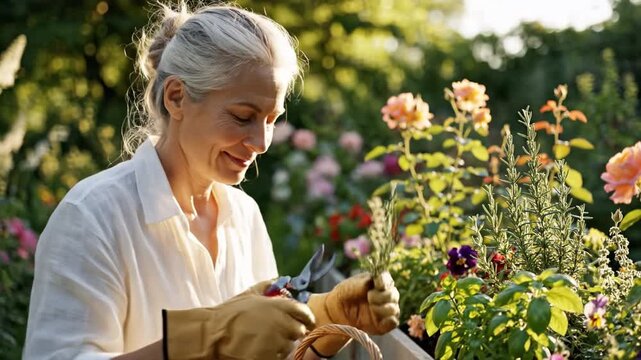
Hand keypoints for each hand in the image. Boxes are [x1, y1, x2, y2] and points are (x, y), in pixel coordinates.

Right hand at [164, 292, 314, 359]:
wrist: (212, 335)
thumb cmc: (229, 314)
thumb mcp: (248, 294)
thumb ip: (266, 286)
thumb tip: (279, 278)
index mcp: (278, 306)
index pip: (304, 312)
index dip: (306, 317)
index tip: (306, 322)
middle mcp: (281, 323)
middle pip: (299, 331)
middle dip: (291, 332)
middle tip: (278, 334)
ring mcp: (276, 342)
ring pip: (289, 347)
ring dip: (281, 345)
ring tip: (264, 342)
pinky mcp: (269, 358)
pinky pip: (279, 358)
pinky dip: (272, 356)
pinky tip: (260, 350)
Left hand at [307, 271, 399, 355]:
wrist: (336, 312)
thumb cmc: (344, 295)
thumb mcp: (349, 287)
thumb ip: (361, 284)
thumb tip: (371, 283)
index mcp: (378, 281)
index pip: (387, 279)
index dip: (384, 281)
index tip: (377, 284)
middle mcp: (385, 295)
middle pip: (394, 294)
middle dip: (383, 296)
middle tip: (369, 297)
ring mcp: (385, 309)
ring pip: (395, 309)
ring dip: (383, 309)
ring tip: (371, 307)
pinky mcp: (384, 324)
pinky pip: (393, 322)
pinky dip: (389, 321)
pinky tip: (379, 320)